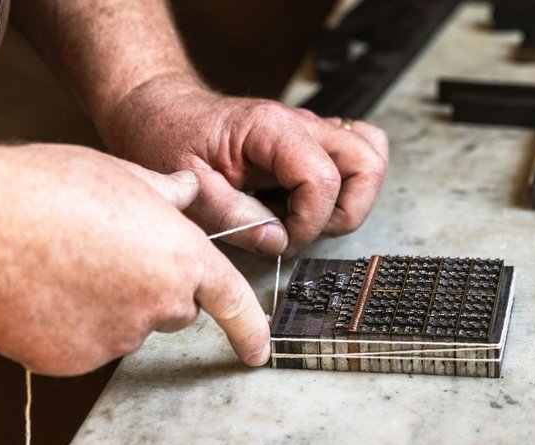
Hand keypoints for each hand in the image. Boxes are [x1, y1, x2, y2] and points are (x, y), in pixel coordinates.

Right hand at [0, 144, 269, 375]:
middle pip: (175, 309)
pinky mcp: (75, 360)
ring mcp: (116, 337)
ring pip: (129, 327)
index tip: (257, 349)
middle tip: (114, 256)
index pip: (233, 301)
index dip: (250, 329)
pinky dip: (76, 327)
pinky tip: (52, 292)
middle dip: (156, 289)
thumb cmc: (49, 191)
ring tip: (73, 266)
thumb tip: (188, 190)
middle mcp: (158, 304)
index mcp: (181, 258)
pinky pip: (88, 345)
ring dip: (113, 307)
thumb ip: (170, 194)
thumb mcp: (126, 176)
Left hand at [99, 77, 388, 255]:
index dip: (310, 220)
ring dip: (354, 198)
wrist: (162, 112)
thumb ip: (233, 217)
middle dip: (347, 211)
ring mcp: (312, 130)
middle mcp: (301, 124)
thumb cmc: (169, 139)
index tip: (282, 237)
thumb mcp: (187, 187)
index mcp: (271, 129)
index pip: (322, 177)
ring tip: (312, 217)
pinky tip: (313, 202)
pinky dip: (350, 185)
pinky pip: (357, 154)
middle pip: (367, 163)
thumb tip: (277, 242)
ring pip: (371, 156)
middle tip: (305, 229)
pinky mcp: (312, 142)